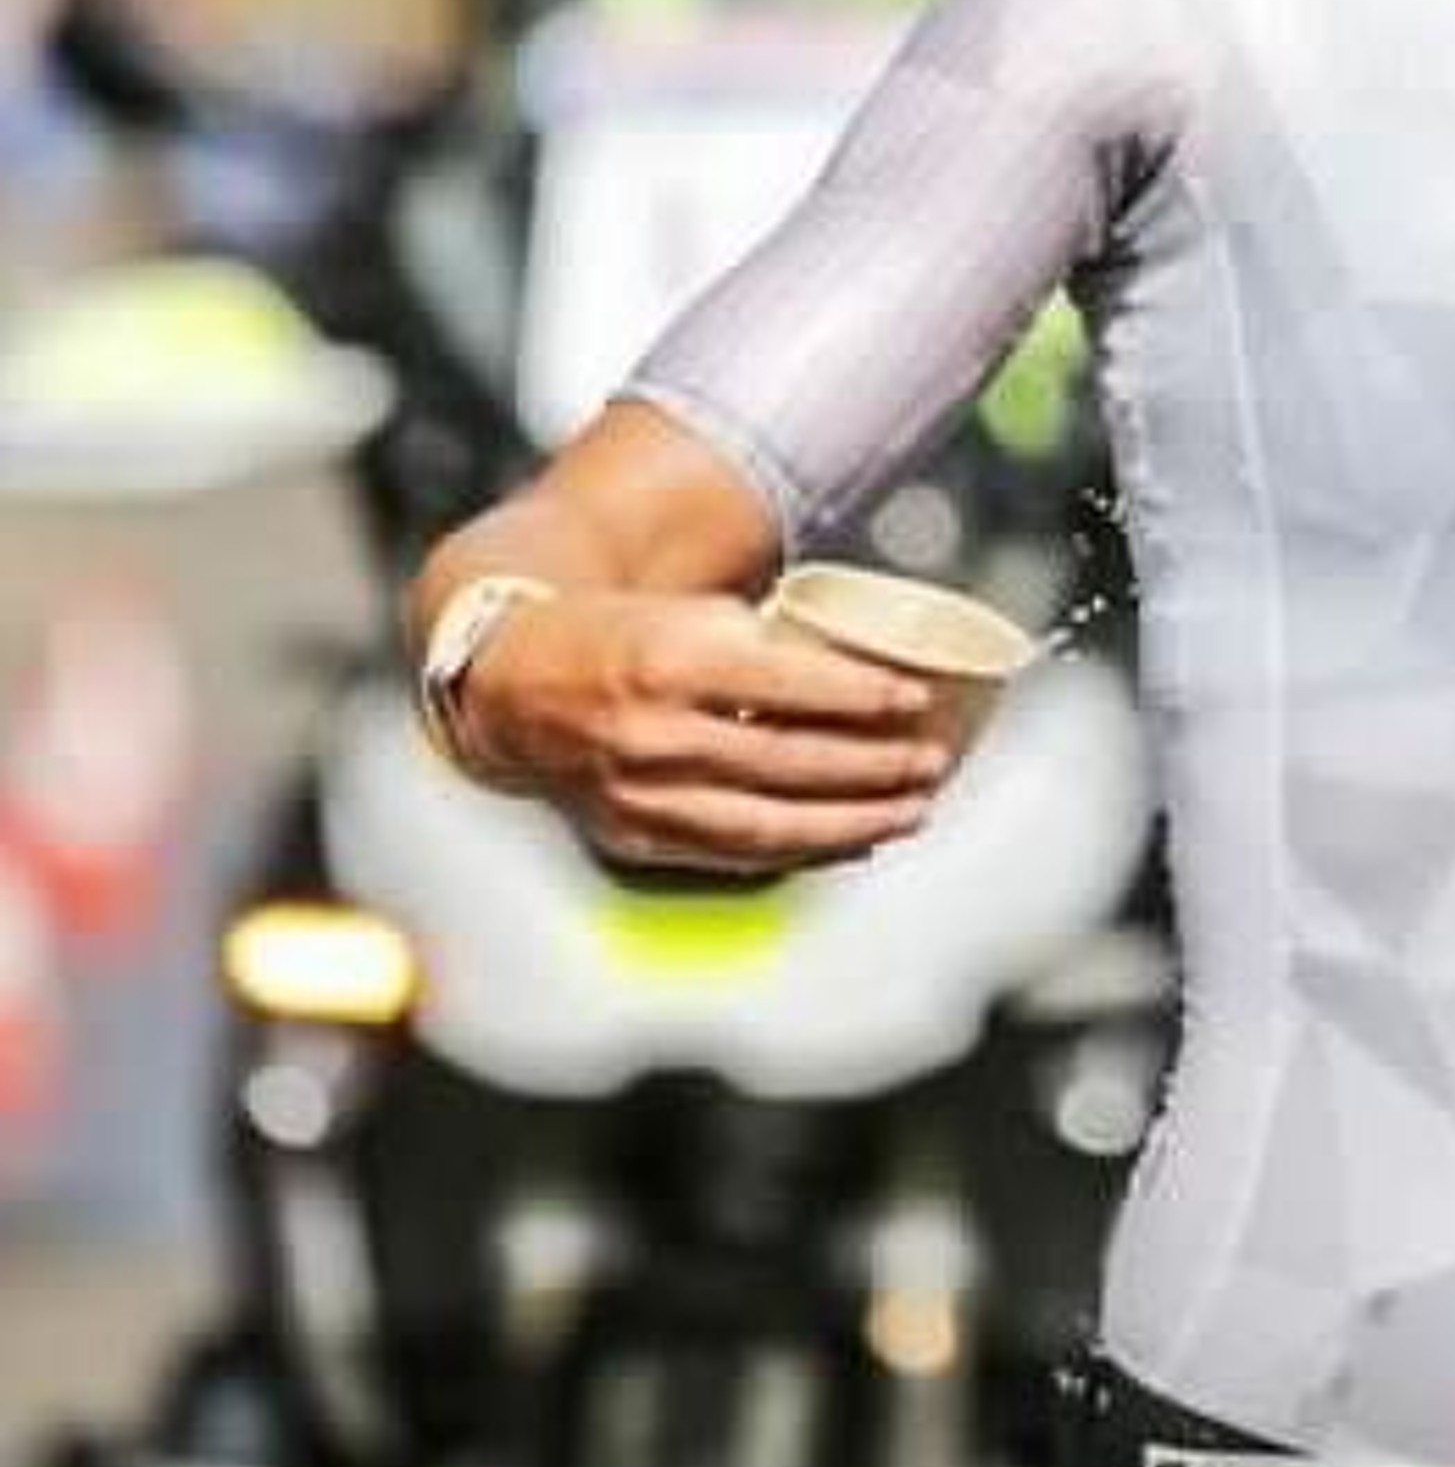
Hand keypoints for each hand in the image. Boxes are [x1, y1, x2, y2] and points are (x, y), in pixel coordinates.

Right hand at [457, 586, 951, 873]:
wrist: (509, 682)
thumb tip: (870, 672)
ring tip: (912, 812)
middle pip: (791, 761)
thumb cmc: (620, 634)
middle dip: (876, 767)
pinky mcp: (636, 835)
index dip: (863, 695)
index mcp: (672, 658)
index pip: (790, 683)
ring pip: (770, 823)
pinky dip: (803, 852)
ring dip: (854, 822)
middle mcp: (656, 733)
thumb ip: (767, 643)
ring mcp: (643, 794)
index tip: (918, 699)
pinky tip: (853, 843)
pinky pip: (734, 854)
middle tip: (933, 763)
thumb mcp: (689, 612)